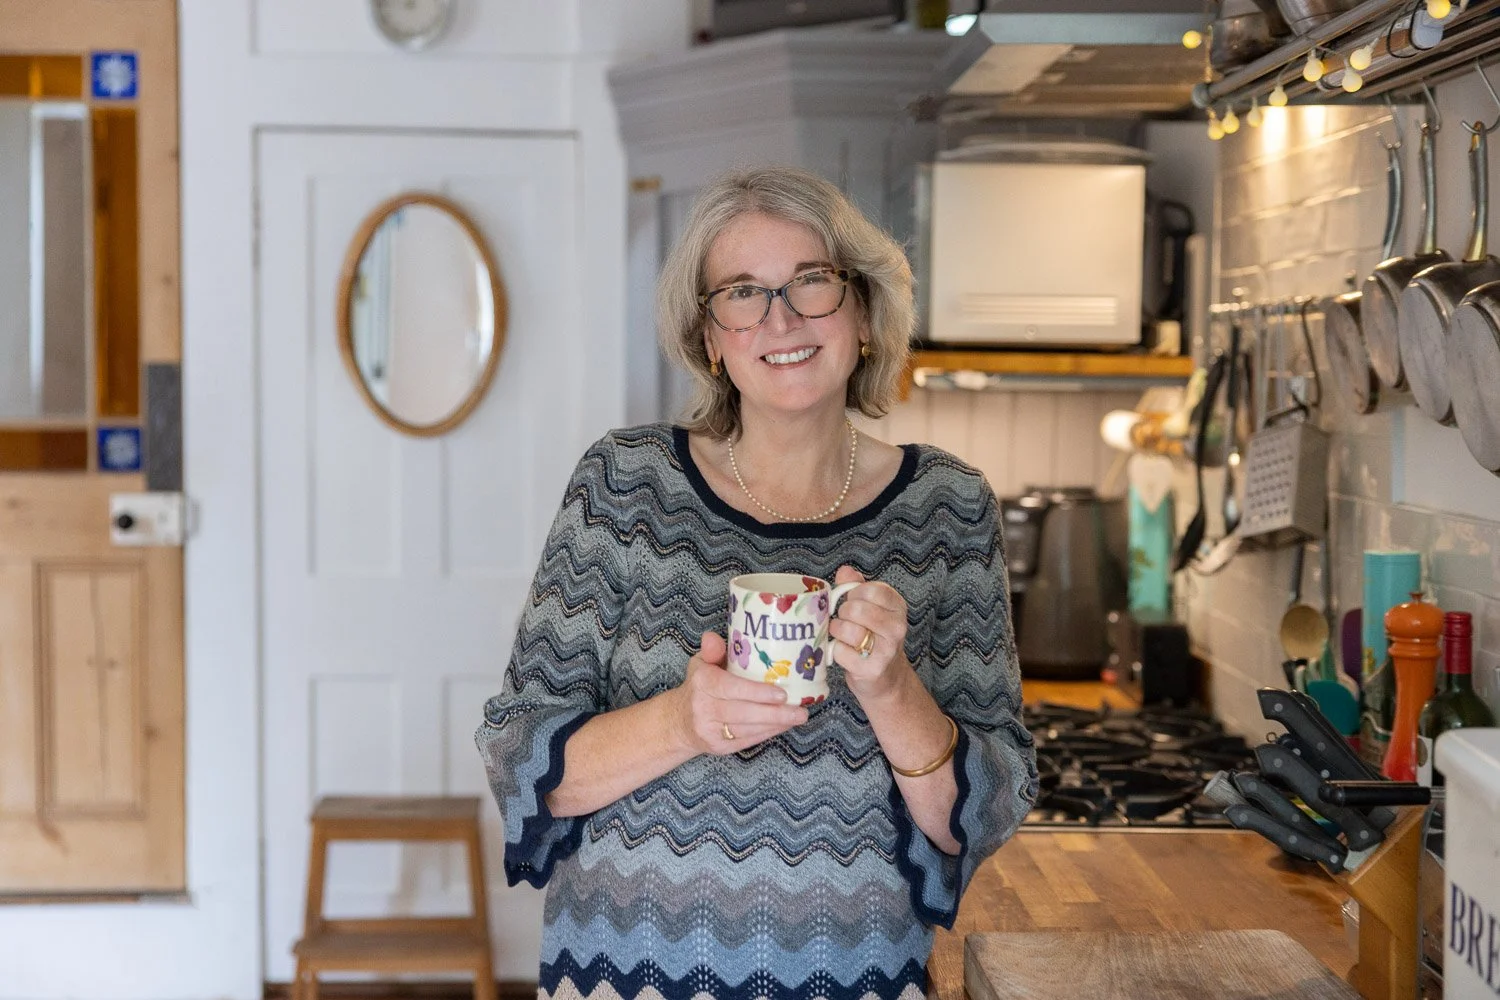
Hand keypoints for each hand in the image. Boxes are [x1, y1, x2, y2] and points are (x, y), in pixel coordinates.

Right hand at [672, 632, 809, 755]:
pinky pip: (748, 740)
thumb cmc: (700, 686)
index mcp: (702, 682)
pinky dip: (768, 733)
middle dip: (775, 713)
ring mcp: (710, 730)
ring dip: (776, 724)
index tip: (781, 694)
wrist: (680, 721)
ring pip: (748, 729)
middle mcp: (703, 707)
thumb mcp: (702, 663)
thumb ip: (712, 650)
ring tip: (798, 716)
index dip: (757, 693)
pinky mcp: (719, 747)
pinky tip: (784, 725)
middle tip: (800, 710)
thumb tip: (713, 637)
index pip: (730, 688)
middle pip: (743, 712)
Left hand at [828, 566, 910, 701]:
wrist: (886, 678)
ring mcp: (887, 650)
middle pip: (856, 608)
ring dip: (837, 632)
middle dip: (842, 614)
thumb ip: (856, 586)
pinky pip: (840, 651)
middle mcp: (897, 627)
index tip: (852, 602)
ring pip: (847, 629)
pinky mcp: (872, 669)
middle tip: (846, 621)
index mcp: (897, 606)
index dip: (852, 594)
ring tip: (843, 637)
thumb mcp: (870, 607)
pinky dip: (836, 651)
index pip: (870, 589)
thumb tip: (845, 572)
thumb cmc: (874, 637)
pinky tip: (845, 654)